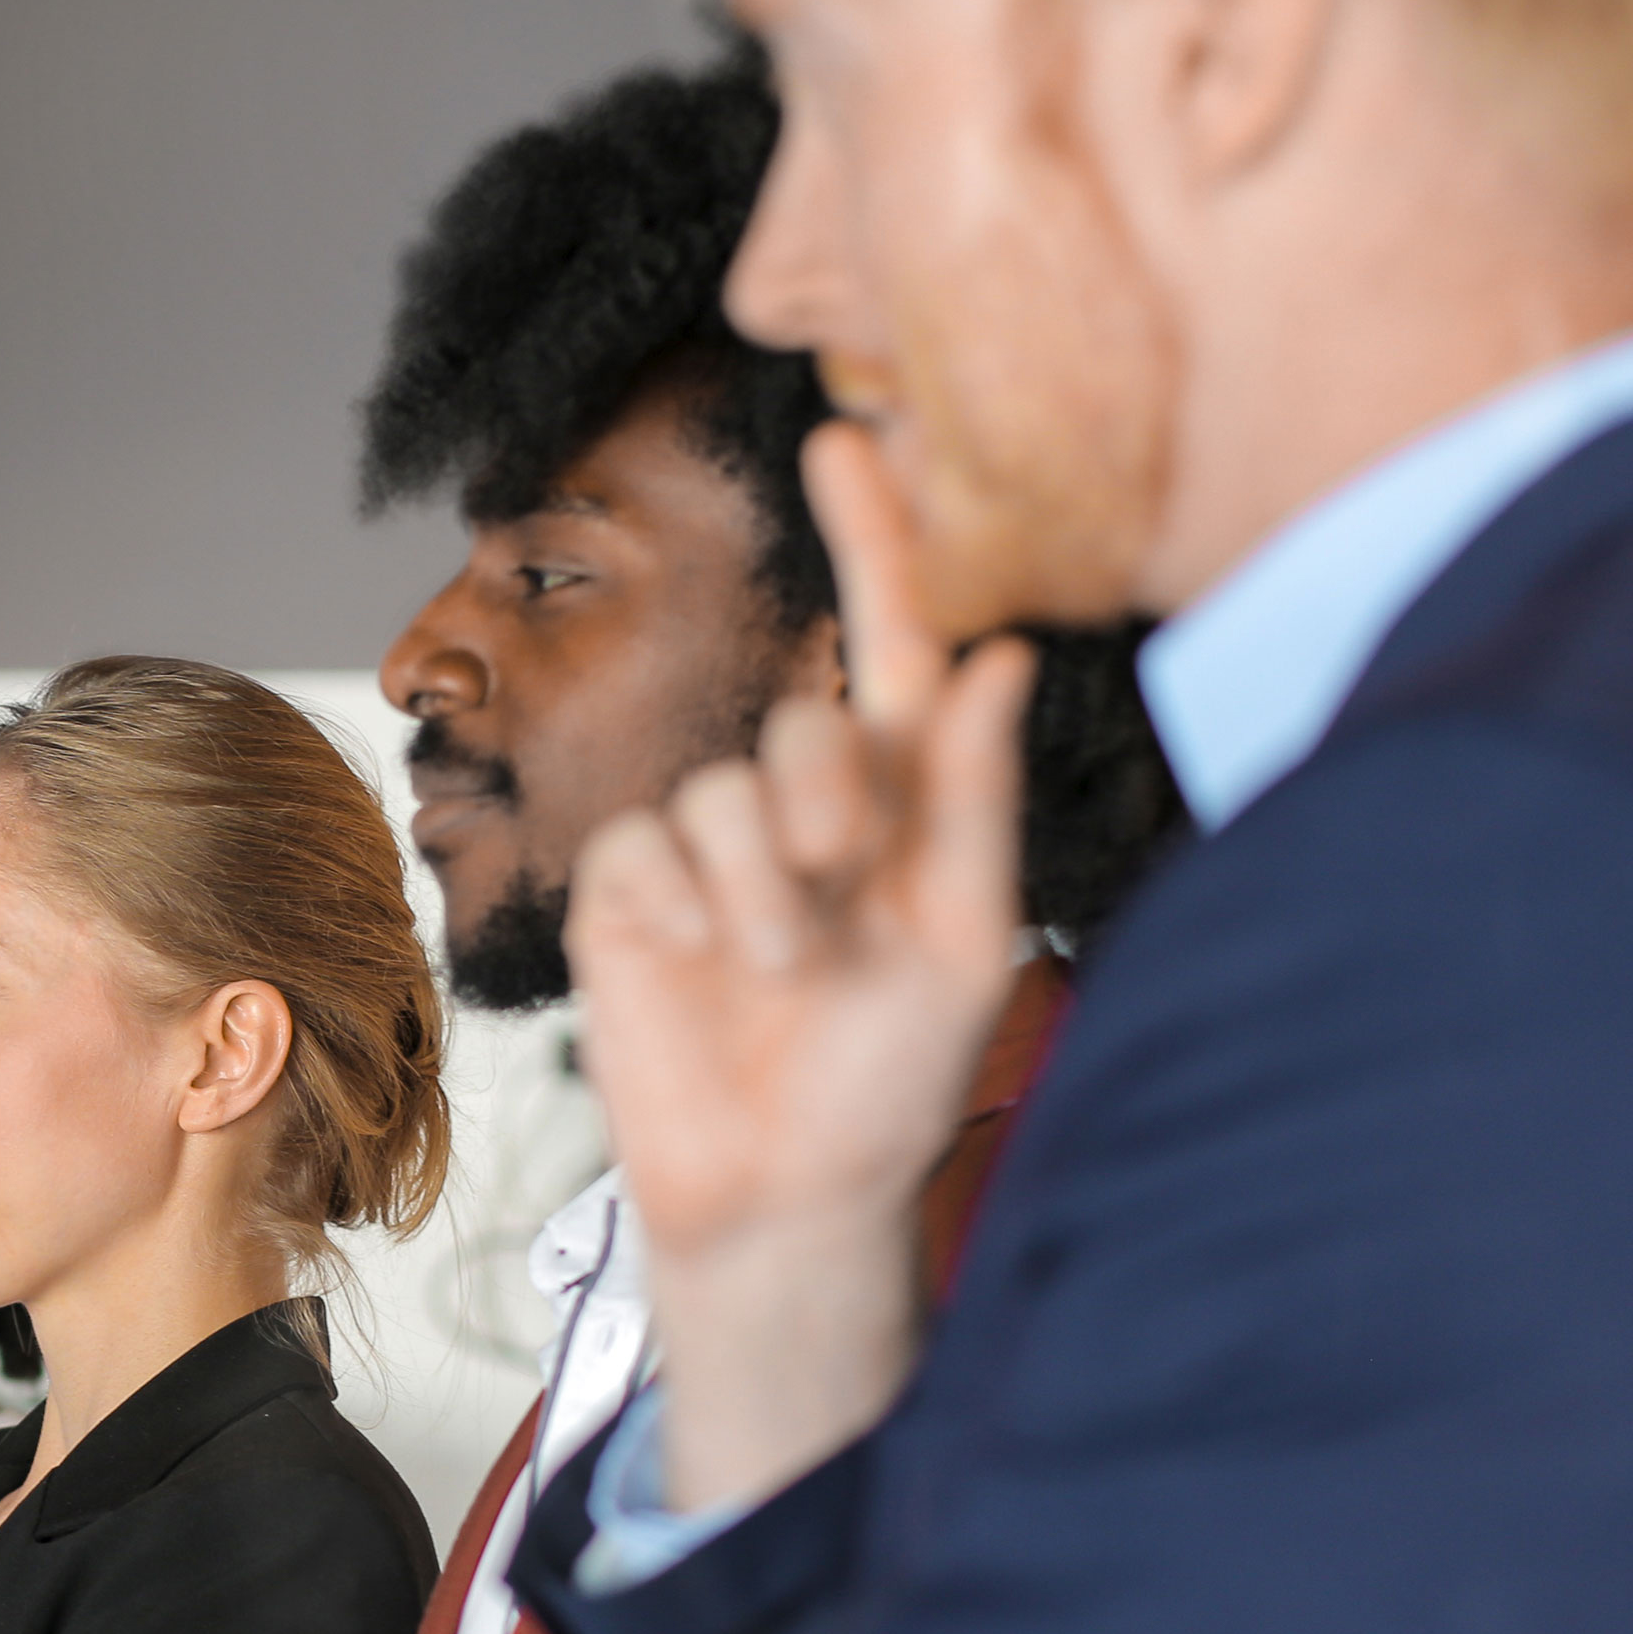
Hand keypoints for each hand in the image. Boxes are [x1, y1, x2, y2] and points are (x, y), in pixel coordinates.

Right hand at [564, 423, 1030, 1504]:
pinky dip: (685, 910)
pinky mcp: (627, 893)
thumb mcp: (965, 944)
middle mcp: (806, 813)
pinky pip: (647, 846)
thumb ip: (974, 799)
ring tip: (779, 976)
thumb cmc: (891, 1086)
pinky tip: (702, 972)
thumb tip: (1005, 656)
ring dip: (761, 891)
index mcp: (907, 811)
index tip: (851, 435)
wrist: (776, 1199)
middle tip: (842, 899)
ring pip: (722, 794)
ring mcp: (710, 851)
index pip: (892, 651)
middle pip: (805, 726)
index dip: (876, 543)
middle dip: (829, 806)